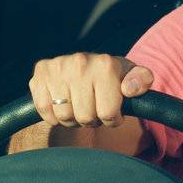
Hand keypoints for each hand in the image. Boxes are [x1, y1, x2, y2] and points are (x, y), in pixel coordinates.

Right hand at [29, 52, 153, 129]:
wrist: (88, 64)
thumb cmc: (114, 76)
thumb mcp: (133, 76)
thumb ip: (142, 81)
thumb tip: (131, 89)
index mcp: (105, 64)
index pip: (107, 113)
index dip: (111, 119)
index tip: (112, 111)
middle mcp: (80, 62)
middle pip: (85, 117)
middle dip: (92, 120)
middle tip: (94, 108)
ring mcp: (58, 66)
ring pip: (64, 116)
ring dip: (72, 119)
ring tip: (79, 105)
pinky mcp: (41, 72)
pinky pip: (45, 110)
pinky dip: (53, 115)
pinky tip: (62, 104)